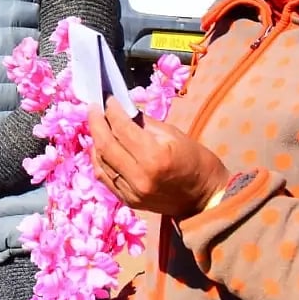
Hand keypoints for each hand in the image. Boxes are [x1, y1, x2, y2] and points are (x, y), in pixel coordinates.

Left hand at [89, 97, 229, 218]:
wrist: (206, 199)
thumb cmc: (195, 161)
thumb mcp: (173, 134)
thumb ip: (143, 123)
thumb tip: (122, 109)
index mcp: (154, 156)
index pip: (122, 128)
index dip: (111, 110)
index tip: (107, 98)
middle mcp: (139, 176)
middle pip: (105, 145)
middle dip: (96, 123)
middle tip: (93, 108)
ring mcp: (132, 192)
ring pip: (100, 162)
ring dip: (95, 141)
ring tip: (96, 125)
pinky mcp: (128, 201)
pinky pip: (105, 177)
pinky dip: (99, 160)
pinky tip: (101, 148)